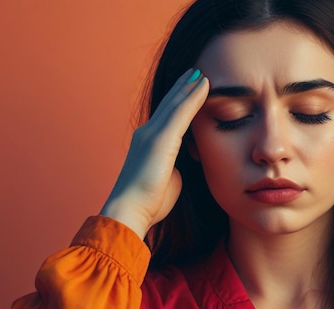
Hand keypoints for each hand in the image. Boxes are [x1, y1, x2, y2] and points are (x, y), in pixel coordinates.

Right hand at [100, 69, 208, 238]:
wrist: (129, 210)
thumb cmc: (148, 203)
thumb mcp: (166, 180)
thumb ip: (174, 169)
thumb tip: (182, 169)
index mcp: (148, 145)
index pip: (166, 117)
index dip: (178, 101)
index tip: (189, 88)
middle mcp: (147, 134)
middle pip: (169, 105)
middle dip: (182, 87)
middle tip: (195, 72)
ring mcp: (152, 134)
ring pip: (175, 104)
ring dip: (189, 86)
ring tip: (201, 73)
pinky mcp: (160, 140)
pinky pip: (181, 112)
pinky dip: (193, 97)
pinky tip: (203, 85)